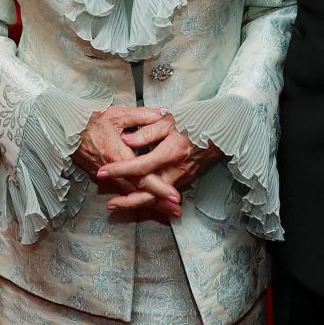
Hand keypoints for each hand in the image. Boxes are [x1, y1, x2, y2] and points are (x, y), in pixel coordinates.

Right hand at [75, 106, 180, 218]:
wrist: (67, 130)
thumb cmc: (91, 120)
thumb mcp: (117, 114)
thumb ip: (142, 115)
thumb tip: (163, 113)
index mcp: (118, 155)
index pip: (142, 177)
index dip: (159, 188)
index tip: (174, 196)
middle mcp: (113, 171)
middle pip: (139, 192)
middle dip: (159, 203)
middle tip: (177, 211)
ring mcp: (107, 177)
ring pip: (131, 194)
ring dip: (150, 203)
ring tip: (167, 211)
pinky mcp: (103, 179)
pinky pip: (123, 190)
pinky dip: (137, 198)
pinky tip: (148, 201)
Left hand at [96, 113, 222, 212]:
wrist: (221, 132)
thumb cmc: (194, 121)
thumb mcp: (170, 120)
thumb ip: (147, 131)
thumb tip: (127, 140)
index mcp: (170, 152)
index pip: (140, 166)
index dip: (120, 170)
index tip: (103, 172)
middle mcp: (176, 169)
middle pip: (149, 193)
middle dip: (128, 201)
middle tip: (110, 205)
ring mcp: (182, 178)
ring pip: (157, 198)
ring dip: (138, 203)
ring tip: (119, 204)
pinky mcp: (186, 181)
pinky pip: (165, 194)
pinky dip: (150, 200)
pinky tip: (138, 200)